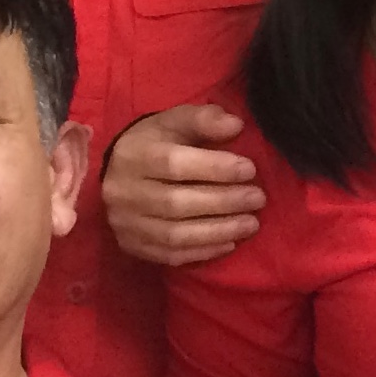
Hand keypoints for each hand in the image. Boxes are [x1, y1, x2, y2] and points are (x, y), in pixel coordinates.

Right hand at [103, 105, 265, 265]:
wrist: (117, 173)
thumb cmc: (155, 143)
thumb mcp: (175, 121)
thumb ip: (204, 120)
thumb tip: (235, 125)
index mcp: (133, 155)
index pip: (174, 165)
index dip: (215, 168)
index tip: (250, 170)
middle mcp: (123, 192)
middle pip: (176, 203)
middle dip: (223, 202)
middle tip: (258, 198)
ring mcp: (124, 223)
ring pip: (174, 234)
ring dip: (218, 231)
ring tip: (251, 224)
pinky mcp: (131, 246)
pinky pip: (170, 256)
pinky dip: (203, 252)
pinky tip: (230, 243)